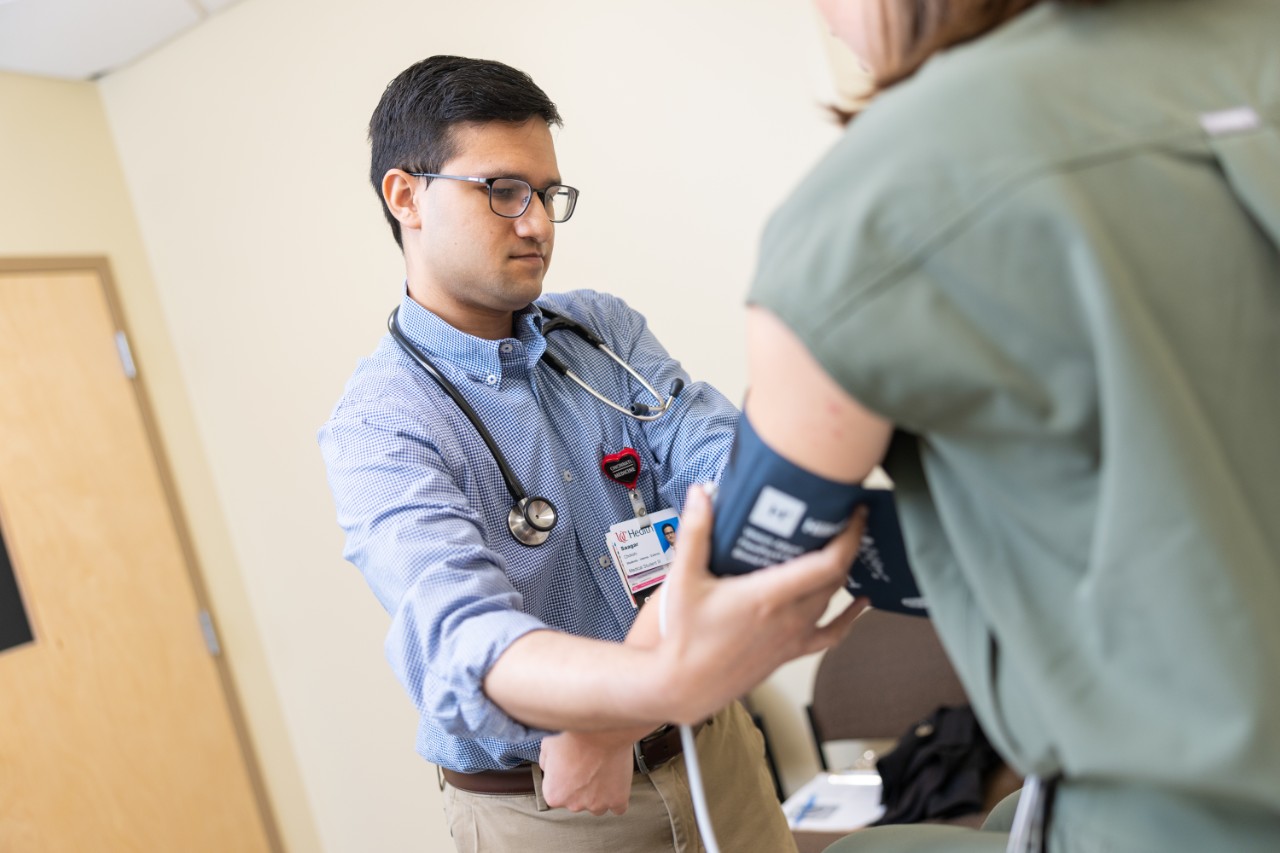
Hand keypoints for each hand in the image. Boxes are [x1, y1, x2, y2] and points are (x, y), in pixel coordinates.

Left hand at [538, 729, 635, 814]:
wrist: (602, 727)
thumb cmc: (575, 734)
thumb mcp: (548, 745)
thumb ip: (545, 763)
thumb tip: (549, 767)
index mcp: (554, 794)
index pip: (557, 794)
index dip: (563, 779)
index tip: (571, 767)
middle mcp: (574, 804)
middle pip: (577, 802)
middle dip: (581, 787)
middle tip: (587, 765)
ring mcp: (597, 804)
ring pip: (597, 805)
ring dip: (598, 793)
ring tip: (602, 771)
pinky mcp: (618, 799)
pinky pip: (618, 808)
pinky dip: (616, 797)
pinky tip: (615, 783)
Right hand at [650, 485, 869, 724]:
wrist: (681, 686)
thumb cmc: (682, 638)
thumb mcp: (683, 579)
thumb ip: (695, 532)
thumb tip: (701, 495)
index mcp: (768, 596)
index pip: (828, 563)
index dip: (849, 536)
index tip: (854, 514)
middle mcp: (788, 618)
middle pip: (835, 577)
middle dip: (845, 545)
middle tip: (840, 519)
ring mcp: (792, 637)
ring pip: (833, 599)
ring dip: (842, 572)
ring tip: (841, 547)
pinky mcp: (790, 652)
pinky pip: (831, 634)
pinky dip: (850, 617)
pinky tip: (860, 605)